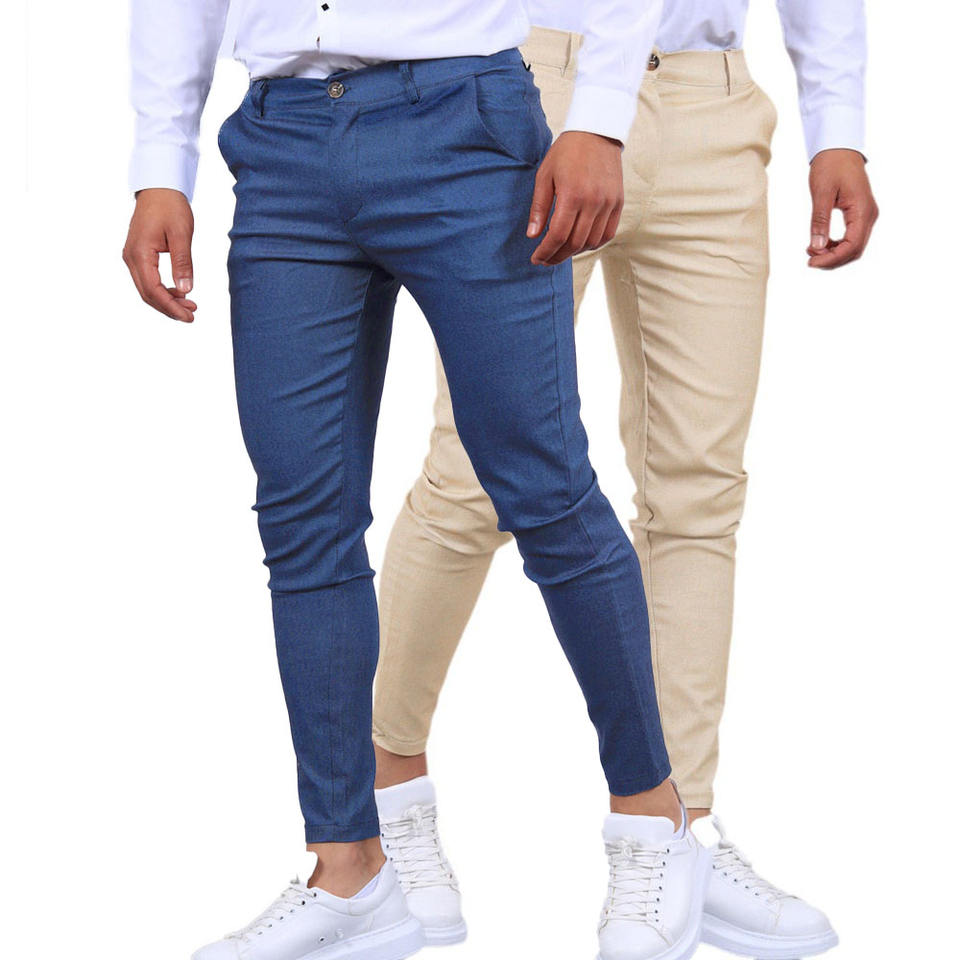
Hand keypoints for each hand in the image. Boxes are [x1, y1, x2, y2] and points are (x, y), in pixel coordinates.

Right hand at [122, 188, 196, 321]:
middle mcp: (131, 257)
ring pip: (146, 289)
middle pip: (147, 294)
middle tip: (192, 315)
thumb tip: (185, 290)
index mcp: (140, 253)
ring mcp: (132, 256)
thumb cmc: (170, 207)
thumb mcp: (181, 234)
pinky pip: (147, 280)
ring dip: (167, 300)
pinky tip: (179, 292)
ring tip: (190, 305)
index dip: (171, 307)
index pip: (153, 290)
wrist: (158, 188)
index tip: (189, 316)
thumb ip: (183, 263)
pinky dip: (162, 290)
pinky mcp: (137, 255)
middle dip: (169, 308)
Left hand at [527, 131, 623, 265]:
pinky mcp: (618, 203)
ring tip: (561, 251)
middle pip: (574, 243)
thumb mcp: (545, 176)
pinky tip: (581, 243)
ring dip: (574, 252)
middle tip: (546, 260)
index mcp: (572, 195)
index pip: (557, 236)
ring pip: (591, 242)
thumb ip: (539, 207)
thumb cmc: (566, 152)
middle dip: (557, 256)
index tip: (536, 259)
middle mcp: (593, 202)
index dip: (545, 252)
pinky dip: (593, 244)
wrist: (597, 132)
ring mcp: (608, 203)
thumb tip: (532, 236)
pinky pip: (607, 234)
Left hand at [807, 149, 877, 269]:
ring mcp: (867, 215)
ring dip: (834, 254)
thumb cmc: (831, 165)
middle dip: (832, 260)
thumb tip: (817, 246)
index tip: (811, 262)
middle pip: (854, 250)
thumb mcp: (821, 193)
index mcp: (862, 210)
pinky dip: (836, 246)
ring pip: (854, 246)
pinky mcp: (860, 214)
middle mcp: (869, 215)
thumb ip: (820, 220)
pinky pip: (851, 238)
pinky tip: (819, 244)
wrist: (839, 148)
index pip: (852, 245)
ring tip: (812, 251)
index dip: (832, 259)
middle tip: (809, 260)